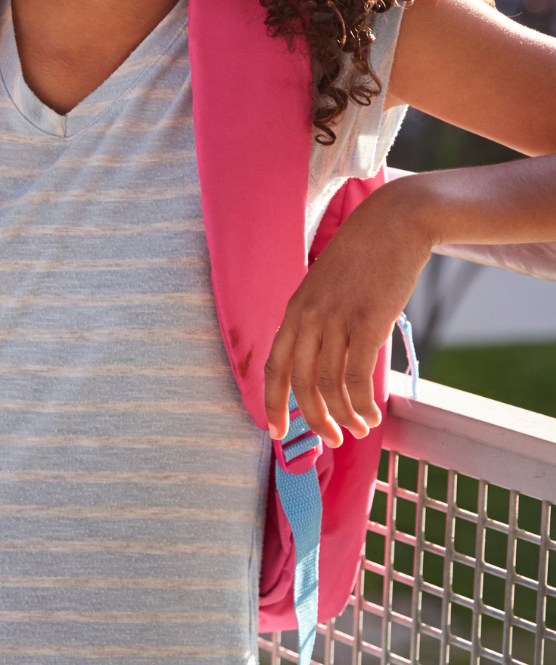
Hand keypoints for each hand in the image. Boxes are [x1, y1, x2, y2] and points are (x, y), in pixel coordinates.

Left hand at [264, 179, 434, 447]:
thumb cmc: (365, 259)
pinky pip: (357, 376)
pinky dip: (362, 403)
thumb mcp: (330, 290)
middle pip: (300, 382)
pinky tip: (373, 415)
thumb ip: (323, 322)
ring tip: (360, 430)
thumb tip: (328, 361)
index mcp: (295, 310)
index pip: (274, 365)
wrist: (393, 225)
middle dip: (313, 419)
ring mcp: (336, 319)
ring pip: (328, 384)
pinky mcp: (367, 322)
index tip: (276, 432)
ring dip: (343, 415)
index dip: (272, 402)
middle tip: (332, 440)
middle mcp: (308, 317)